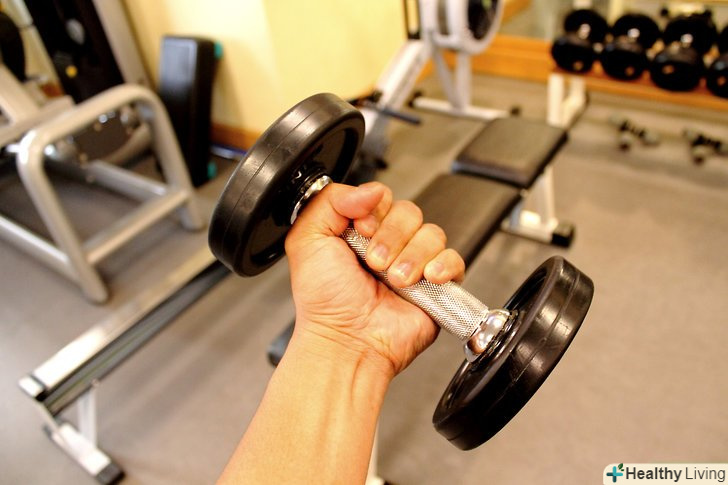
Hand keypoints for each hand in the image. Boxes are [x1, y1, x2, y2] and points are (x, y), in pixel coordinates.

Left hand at [285, 182, 465, 375]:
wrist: (346, 341)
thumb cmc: (325, 302)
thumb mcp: (307, 240)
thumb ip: (329, 201)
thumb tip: (369, 190)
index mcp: (359, 231)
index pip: (382, 198)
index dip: (375, 212)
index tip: (362, 232)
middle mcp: (388, 244)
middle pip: (409, 212)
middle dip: (391, 237)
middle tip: (374, 262)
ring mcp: (413, 264)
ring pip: (432, 233)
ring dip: (412, 256)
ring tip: (394, 280)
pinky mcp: (436, 286)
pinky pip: (454, 259)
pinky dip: (443, 265)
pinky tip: (425, 278)